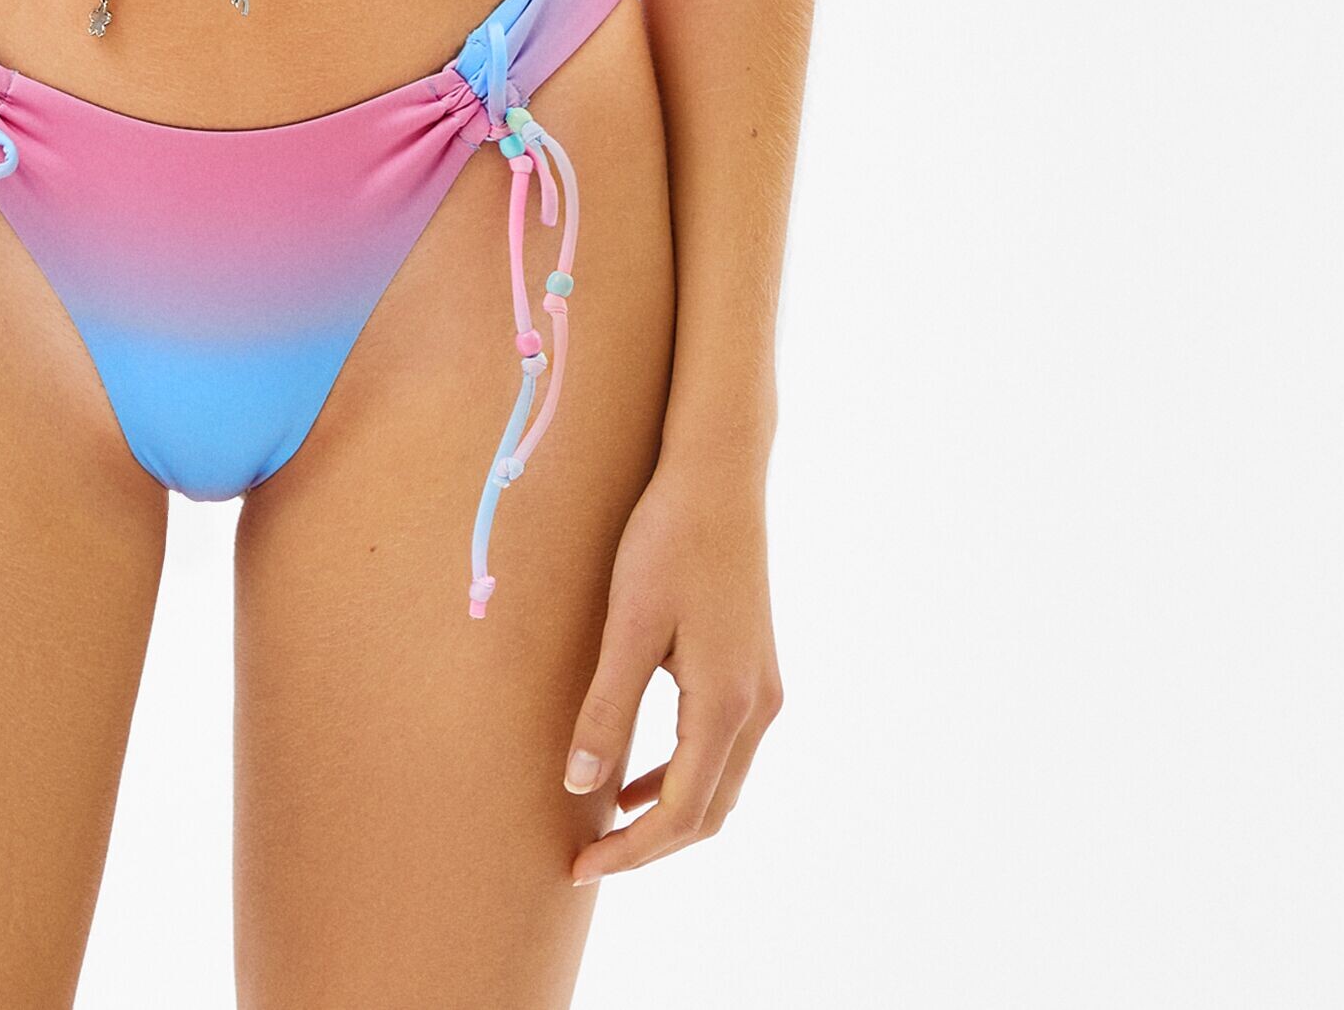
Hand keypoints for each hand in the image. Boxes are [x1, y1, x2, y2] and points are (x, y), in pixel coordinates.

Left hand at [563, 460, 782, 880]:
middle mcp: (758, 707)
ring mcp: (763, 688)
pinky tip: (638, 769)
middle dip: (652, 845)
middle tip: (590, 859)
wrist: (718, 474)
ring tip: (607, 823)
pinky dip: (684, 775)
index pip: (683, 813)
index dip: (632, 850)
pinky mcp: (755, 667)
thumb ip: (607, 708)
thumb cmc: (668, 540)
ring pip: (721, 784)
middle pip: (710, 812)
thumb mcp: (628, 625)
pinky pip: (723, 748)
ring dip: (669, 813)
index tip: (581, 869)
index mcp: (727, 703)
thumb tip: (579, 786)